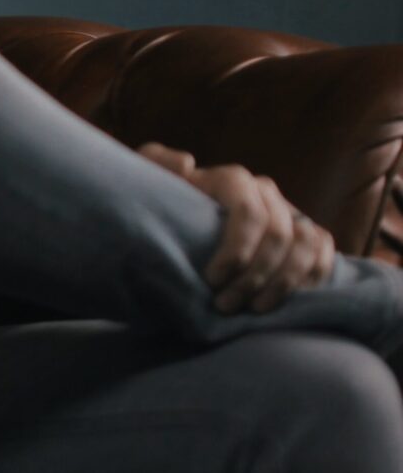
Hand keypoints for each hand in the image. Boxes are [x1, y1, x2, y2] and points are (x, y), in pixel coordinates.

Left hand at [136, 141, 335, 312]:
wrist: (178, 225)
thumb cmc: (160, 207)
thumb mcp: (148, 183)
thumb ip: (156, 164)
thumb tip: (187, 163)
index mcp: (232, 180)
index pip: (249, 212)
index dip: (237, 249)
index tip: (212, 280)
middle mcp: (265, 192)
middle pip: (277, 235)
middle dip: (254, 276)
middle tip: (226, 305)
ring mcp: (289, 212)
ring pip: (305, 244)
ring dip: (284, 282)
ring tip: (254, 309)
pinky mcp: (306, 233)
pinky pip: (324, 251)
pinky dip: (313, 277)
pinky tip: (286, 300)